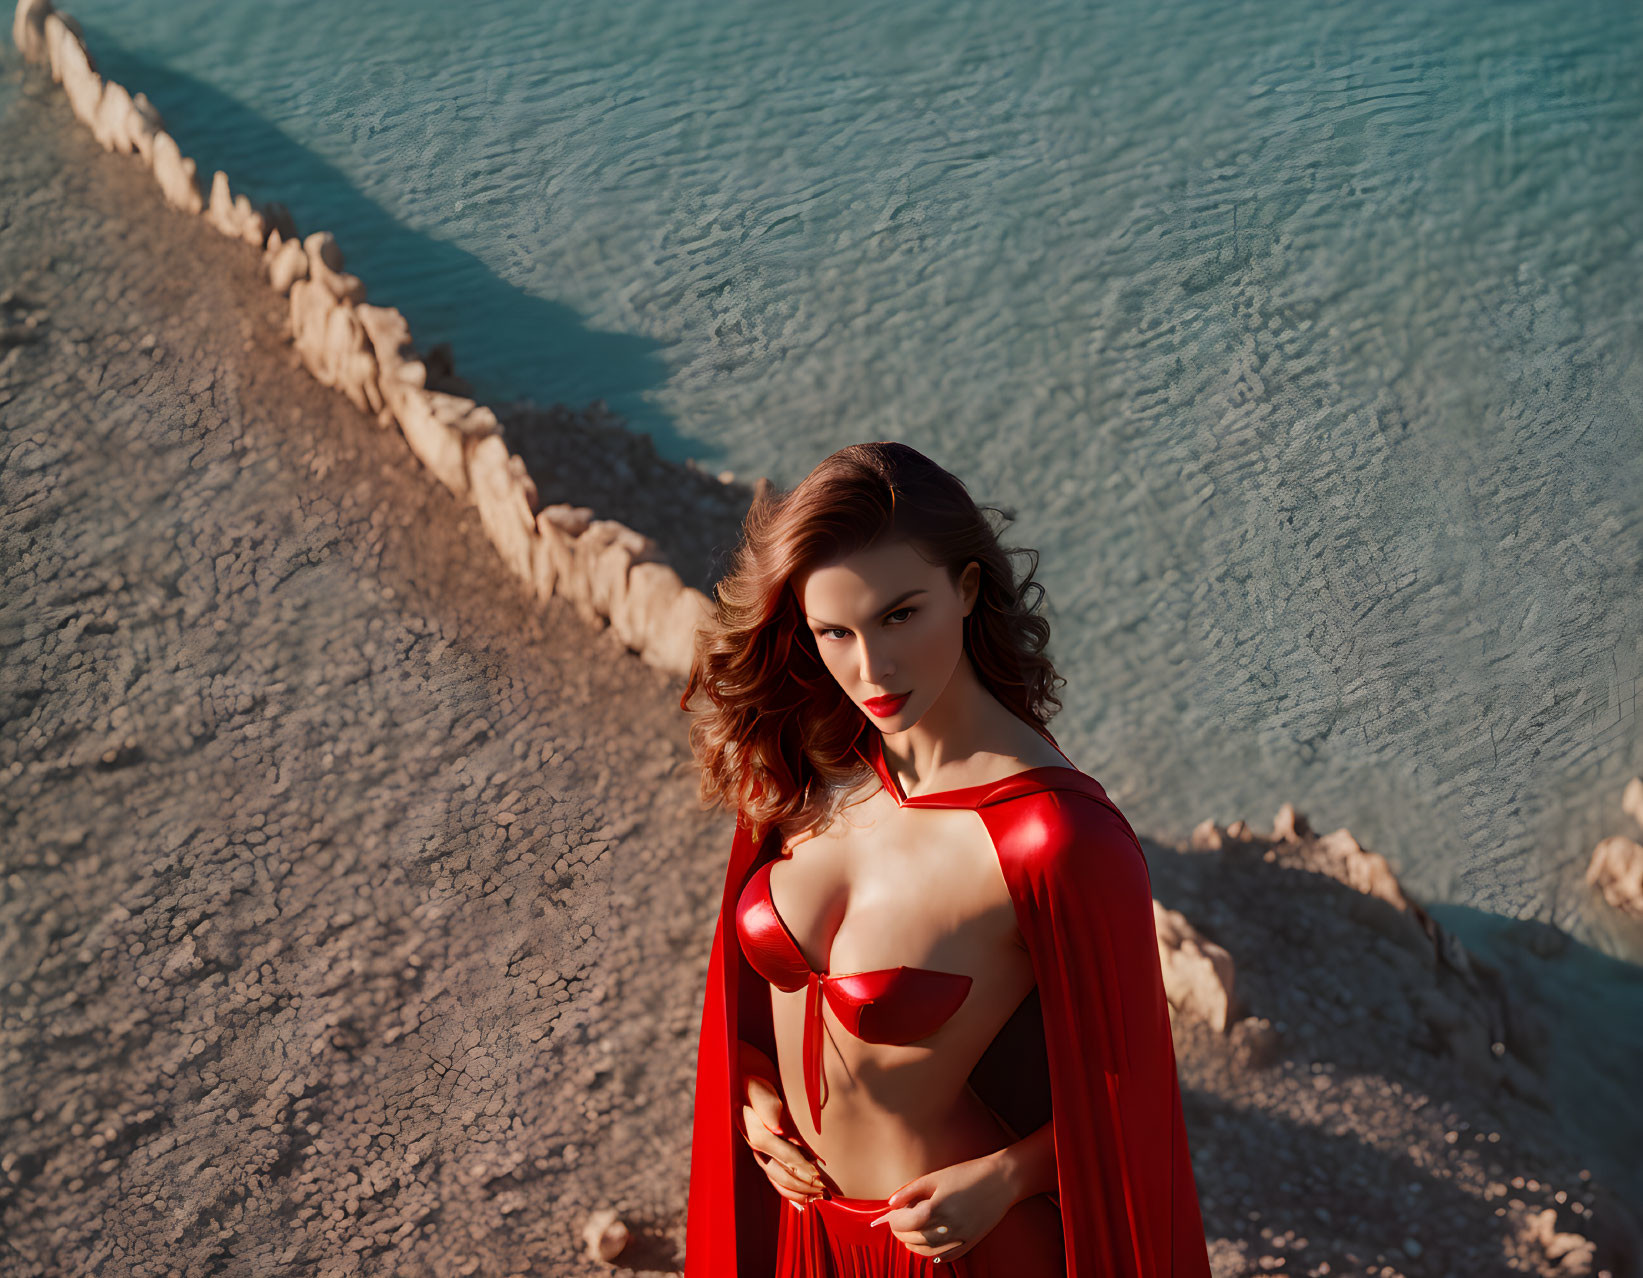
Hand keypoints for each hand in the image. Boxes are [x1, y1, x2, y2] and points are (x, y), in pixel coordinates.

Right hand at [737, 1048, 824, 1205]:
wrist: (738, 1065)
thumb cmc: (751, 1072)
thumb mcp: (759, 1084)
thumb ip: (768, 1107)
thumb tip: (779, 1130)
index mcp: (756, 1130)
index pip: (783, 1154)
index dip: (801, 1167)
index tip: (819, 1176)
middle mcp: (756, 1143)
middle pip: (781, 1172)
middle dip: (803, 1184)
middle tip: (826, 1192)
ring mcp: (758, 1146)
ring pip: (777, 1178)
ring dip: (798, 1190)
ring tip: (816, 1199)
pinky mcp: (763, 1145)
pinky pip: (774, 1174)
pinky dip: (788, 1189)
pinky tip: (800, 1201)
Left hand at [867, 1152, 1015, 1262]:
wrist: (1002, 1179)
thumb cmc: (967, 1174)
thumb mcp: (936, 1177)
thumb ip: (910, 1191)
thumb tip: (890, 1204)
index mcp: (937, 1207)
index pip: (905, 1223)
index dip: (892, 1220)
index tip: (888, 1214)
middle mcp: (948, 1227)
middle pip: (914, 1238)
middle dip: (900, 1232)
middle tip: (896, 1222)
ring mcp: (961, 1238)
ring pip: (928, 1251)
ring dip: (913, 1245)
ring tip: (908, 1233)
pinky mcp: (970, 1243)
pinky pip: (946, 1256)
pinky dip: (933, 1254)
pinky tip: (927, 1244)